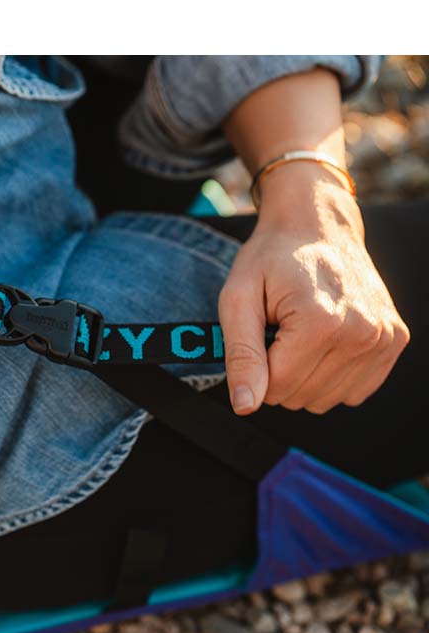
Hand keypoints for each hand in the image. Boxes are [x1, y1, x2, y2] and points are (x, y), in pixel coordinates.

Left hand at [219, 167, 408, 414]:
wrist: (319, 226)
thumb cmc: (272, 260)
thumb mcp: (238, 300)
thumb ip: (241, 356)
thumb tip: (245, 406)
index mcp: (320, 322)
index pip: (276, 388)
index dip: (256, 369)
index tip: (259, 335)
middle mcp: (361, 333)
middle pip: (300, 396)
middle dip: (277, 372)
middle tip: (279, 330)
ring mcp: (384, 338)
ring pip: (325, 399)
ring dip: (304, 375)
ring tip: (300, 333)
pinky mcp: (394, 341)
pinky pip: (353, 392)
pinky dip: (331, 376)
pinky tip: (323, 343)